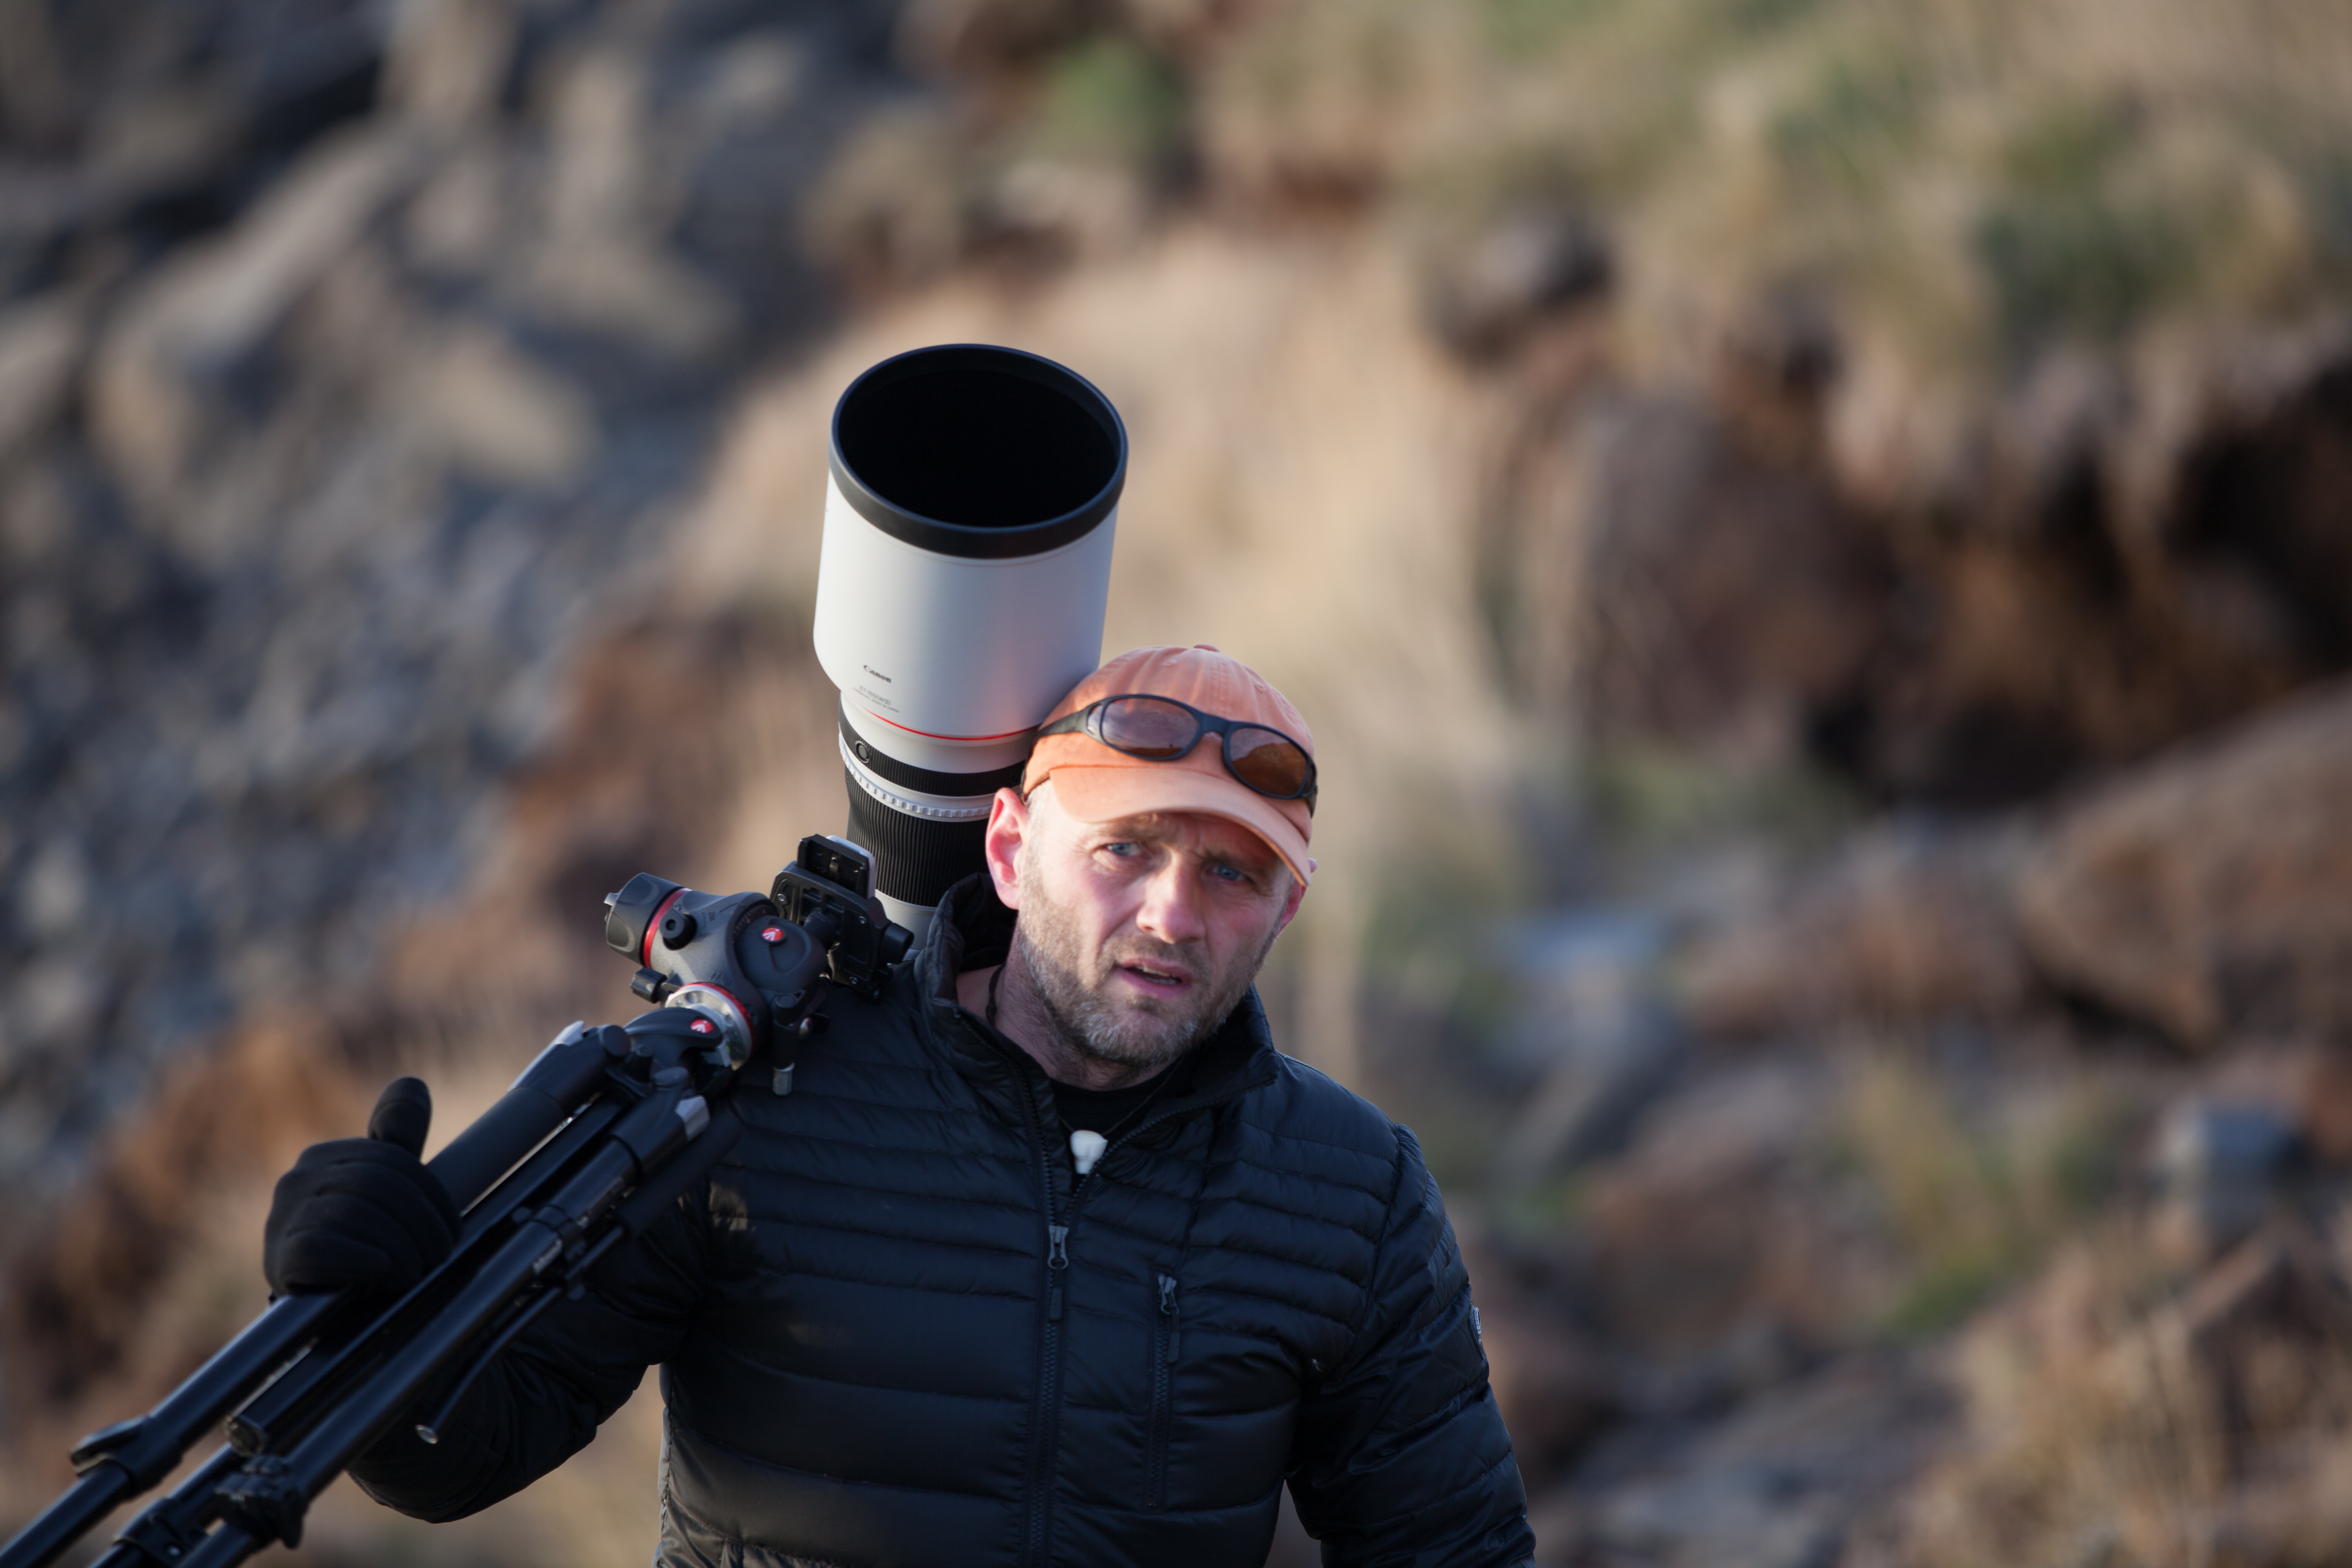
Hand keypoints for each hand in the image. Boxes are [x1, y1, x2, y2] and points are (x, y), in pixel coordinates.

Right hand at [263, 1077, 462, 1297]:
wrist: (317, 1303)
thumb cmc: (360, 1239)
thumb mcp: (383, 1186)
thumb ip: (397, 1137)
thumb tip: (413, 1083)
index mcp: (328, 1156)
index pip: (391, 1159)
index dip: (430, 1195)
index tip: (450, 1230)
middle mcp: (299, 1178)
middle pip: (377, 1184)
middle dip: (420, 1223)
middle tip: (438, 1256)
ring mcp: (283, 1216)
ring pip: (354, 1214)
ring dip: (398, 1248)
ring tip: (412, 1272)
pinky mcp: (277, 1257)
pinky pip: (321, 1247)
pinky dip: (360, 1259)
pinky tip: (378, 1272)